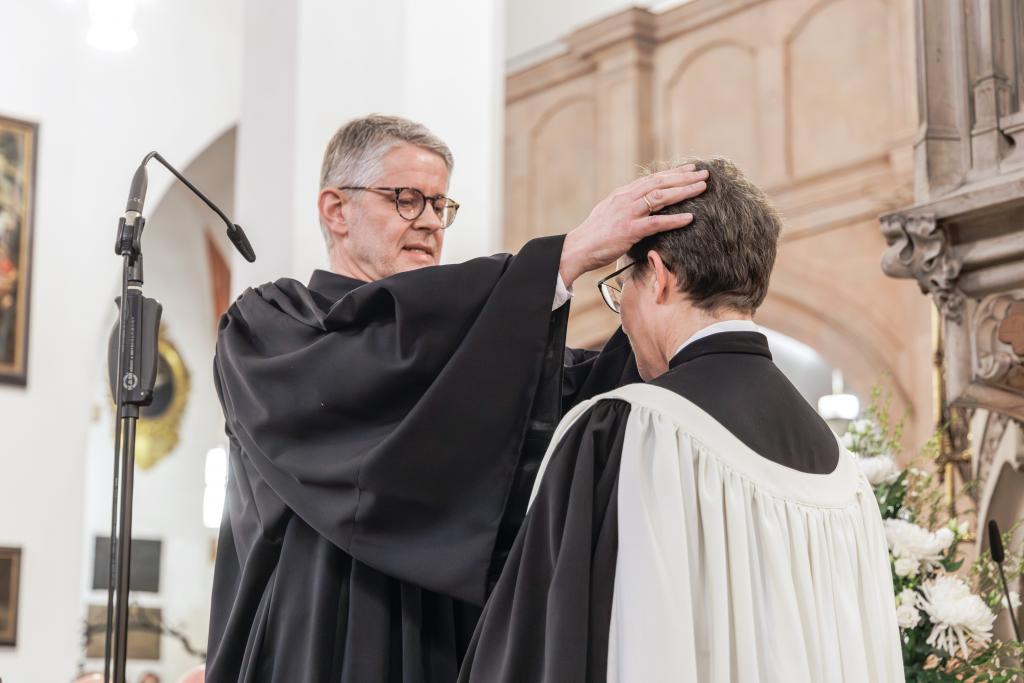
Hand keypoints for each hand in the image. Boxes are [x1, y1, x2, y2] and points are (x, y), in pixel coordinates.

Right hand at [558, 165, 707, 286]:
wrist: (578, 248)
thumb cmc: (594, 235)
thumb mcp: (609, 213)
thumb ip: (625, 206)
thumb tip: (639, 205)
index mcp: (622, 194)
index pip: (652, 179)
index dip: (673, 173)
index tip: (690, 169)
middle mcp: (626, 198)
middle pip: (660, 182)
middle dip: (684, 177)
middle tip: (704, 173)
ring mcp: (628, 213)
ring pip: (661, 197)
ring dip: (683, 191)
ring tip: (702, 188)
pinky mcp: (629, 230)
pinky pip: (656, 222)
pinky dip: (674, 219)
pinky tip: (690, 217)